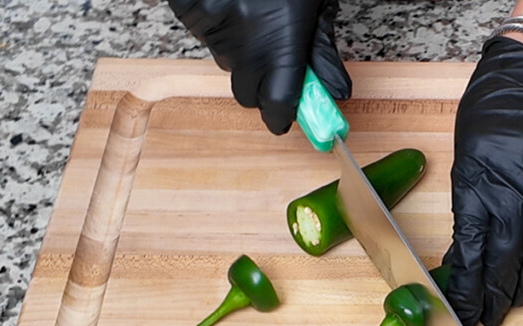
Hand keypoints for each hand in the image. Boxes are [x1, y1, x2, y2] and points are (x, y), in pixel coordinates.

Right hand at [167, 0, 350, 134]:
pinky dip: (217, 24)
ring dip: (238, 50)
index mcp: (280, 40)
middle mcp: (242, 38)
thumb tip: (337, 93)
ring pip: (223, 61)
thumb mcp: (317, 6)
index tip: (284, 118)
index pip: (275, 103)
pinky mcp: (186, 7)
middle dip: (261, 83)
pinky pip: (202, 33)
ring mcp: (209, 23)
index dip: (280, 115)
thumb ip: (323, 52)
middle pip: (246, 91)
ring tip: (253, 13)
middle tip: (274, 60)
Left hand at [445, 37, 522, 325]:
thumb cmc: (495, 114)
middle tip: (490, 316)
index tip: (462, 313)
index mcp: (477, 182)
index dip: (466, 289)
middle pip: (505, 258)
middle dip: (495, 294)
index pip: (469, 252)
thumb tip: (465, 259)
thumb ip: (470, 209)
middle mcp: (515, 188)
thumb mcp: (467, 159)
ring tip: (515, 303)